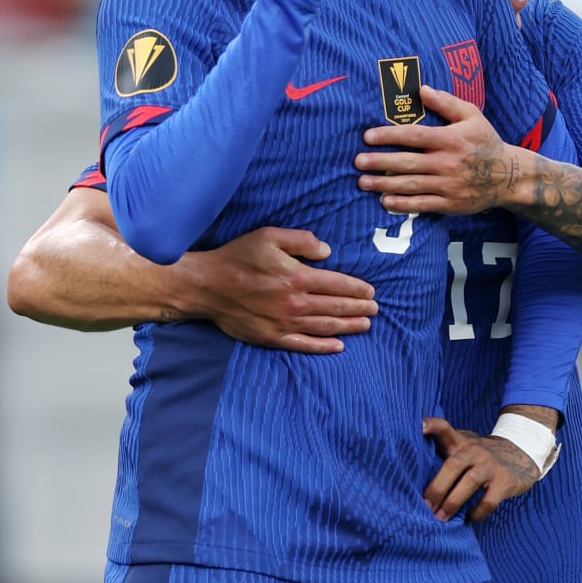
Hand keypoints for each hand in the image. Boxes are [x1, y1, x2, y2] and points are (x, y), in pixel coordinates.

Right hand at [180, 226, 377, 353]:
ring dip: (348, 326)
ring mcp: (284, 323)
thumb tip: (327, 252)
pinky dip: (323, 346)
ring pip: (325, 326)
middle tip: (375, 309)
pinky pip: (303, 344)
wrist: (206, 286)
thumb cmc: (238, 257)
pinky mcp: (272, 337)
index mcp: (297, 277)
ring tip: (366, 324)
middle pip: (335, 307)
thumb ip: (302, 240)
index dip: (357, 289)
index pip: (337, 284)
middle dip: (359, 308)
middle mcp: (294, 303)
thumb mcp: (269, 236)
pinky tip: (339, 346)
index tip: (371, 292)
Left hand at [356, 85, 520, 213]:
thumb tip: (421, 89)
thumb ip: (446, 102)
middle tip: (357, 161)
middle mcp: (447, 162)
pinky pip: (422, 204)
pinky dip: (402, 204)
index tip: (367, 137)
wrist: (509, 176)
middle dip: (379, 162)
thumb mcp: (472, 115)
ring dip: (384, 183)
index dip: (389, 136)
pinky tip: (385, 201)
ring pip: (411, 185)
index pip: (414, 136)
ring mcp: (448, 185)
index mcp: (451, 139)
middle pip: (407, 162)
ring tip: (363, 182)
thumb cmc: (486, 142)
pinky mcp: (450, 203)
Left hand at [421, 418, 539, 522]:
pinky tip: (468, 518)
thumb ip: (444, 452)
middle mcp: (475, 451)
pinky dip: (476, 513)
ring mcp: (491, 466)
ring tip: (440, 518)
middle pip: (453, 464)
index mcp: (461, 442)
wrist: (521, 454)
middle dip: (437, 487)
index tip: (419, 426)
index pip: (445, 428)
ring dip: (452, 502)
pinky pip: (488, 500)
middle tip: (424, 506)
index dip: (432, 426)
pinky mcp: (504, 482)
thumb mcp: (465, 446)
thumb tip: (411, 474)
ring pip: (470, 482)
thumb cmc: (481, 456)